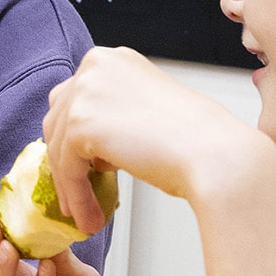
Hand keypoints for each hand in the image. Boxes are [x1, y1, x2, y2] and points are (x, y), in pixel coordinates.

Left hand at [42, 46, 244, 233]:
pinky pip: (66, 169)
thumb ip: (112, 114)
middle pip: (59, 118)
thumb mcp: (144, 110)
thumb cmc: (196, 139)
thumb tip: (88, 143)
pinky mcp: (79, 123)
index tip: (77, 165)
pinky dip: (75, 196)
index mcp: (112, 59)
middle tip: (77, 191)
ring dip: (71, 184)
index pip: (74, 97)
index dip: (73, 136)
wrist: (217, 155)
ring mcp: (84, 91)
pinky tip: (89, 216)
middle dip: (66, 158)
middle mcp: (94, 65)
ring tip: (87, 214)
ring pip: (59, 146)